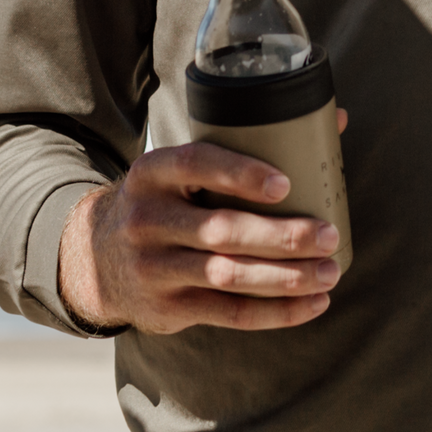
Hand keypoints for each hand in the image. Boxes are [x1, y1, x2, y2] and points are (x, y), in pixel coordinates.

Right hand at [58, 117, 347, 335]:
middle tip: (328, 235)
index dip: (241, 173)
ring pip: (226, 275)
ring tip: (329, 273)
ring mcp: (152, 268)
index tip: (286, 184)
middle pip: (220, 229)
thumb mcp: (182, 170)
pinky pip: (226, 313)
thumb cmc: (168, 200)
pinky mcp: (164, 308)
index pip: (197, 164)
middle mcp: (146, 219)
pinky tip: (311, 305)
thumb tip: (336, 119)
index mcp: (153, 172)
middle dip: (280, 235)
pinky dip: (274, 312)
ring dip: (285, 278)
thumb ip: (246, 146)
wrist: (94, 259)